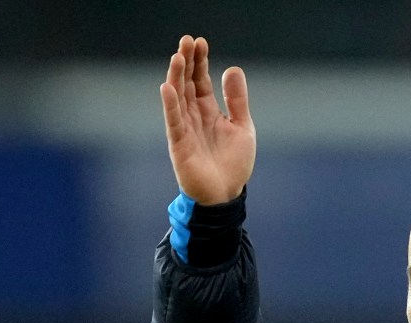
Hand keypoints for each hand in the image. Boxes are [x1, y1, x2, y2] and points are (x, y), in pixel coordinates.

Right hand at [160, 35, 255, 204]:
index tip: (200, 42)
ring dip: (177, 77)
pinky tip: (168, 87)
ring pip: (178, 98)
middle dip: (187, 62)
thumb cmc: (233, 164)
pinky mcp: (179, 145)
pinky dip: (171, 105)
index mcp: (209, 111)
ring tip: (178, 56)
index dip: (200, 62)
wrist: (226, 195)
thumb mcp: (242, 127)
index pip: (201, 81)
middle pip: (187, 84)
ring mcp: (185, 129)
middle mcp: (194, 117)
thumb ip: (237, 100)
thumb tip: (232, 68)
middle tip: (186, 40)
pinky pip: (173, 121)